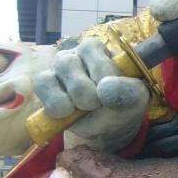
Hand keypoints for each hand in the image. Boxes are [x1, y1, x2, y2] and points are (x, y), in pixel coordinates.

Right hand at [34, 37, 148, 149]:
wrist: (108, 127)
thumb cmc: (120, 106)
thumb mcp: (136, 100)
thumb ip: (128, 91)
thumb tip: (104, 89)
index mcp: (98, 49)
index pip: (95, 57)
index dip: (105, 82)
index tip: (113, 95)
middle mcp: (74, 53)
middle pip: (69, 65)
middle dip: (87, 95)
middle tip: (98, 105)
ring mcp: (57, 68)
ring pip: (51, 76)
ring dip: (72, 102)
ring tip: (84, 109)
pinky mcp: (44, 84)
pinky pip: (42, 89)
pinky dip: (55, 106)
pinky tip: (68, 112)